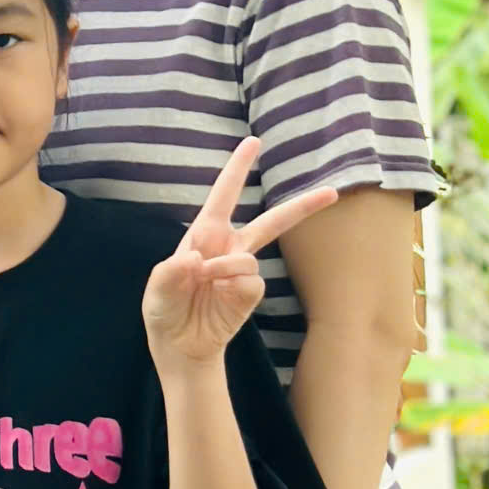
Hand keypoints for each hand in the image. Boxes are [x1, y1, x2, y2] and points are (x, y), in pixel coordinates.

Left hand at [143, 140, 336, 367]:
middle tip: (332, 192)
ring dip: (226, 266)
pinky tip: (218, 294)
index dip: (238, 167)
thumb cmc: (165, 309)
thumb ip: (170, 272)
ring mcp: (241, 272)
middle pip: (271, 223)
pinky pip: (251, 282)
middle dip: (301, 207)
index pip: (224, 194)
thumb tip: (195, 258)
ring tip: (204, 279)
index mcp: (204, 233)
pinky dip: (232, 284)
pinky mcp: (249, 296)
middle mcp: (228, 247)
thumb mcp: (157, 288)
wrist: (178, 346)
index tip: (254, 142)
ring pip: (251, 257)